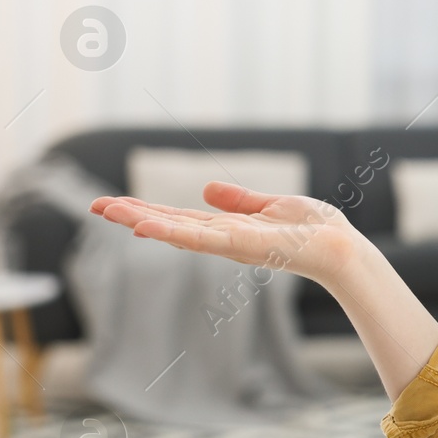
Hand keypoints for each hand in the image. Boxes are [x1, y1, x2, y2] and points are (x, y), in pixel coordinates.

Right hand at [89, 182, 362, 287]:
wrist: (342, 248)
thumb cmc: (316, 230)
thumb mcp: (273, 205)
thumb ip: (240, 200)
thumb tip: (205, 189)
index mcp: (230, 229)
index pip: (181, 219)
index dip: (149, 212)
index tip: (115, 204)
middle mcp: (225, 240)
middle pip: (171, 226)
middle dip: (133, 216)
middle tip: (95, 205)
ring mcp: (231, 245)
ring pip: (178, 232)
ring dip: (142, 221)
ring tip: (107, 210)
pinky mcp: (242, 246)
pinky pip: (202, 238)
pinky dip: (173, 232)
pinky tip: (147, 226)